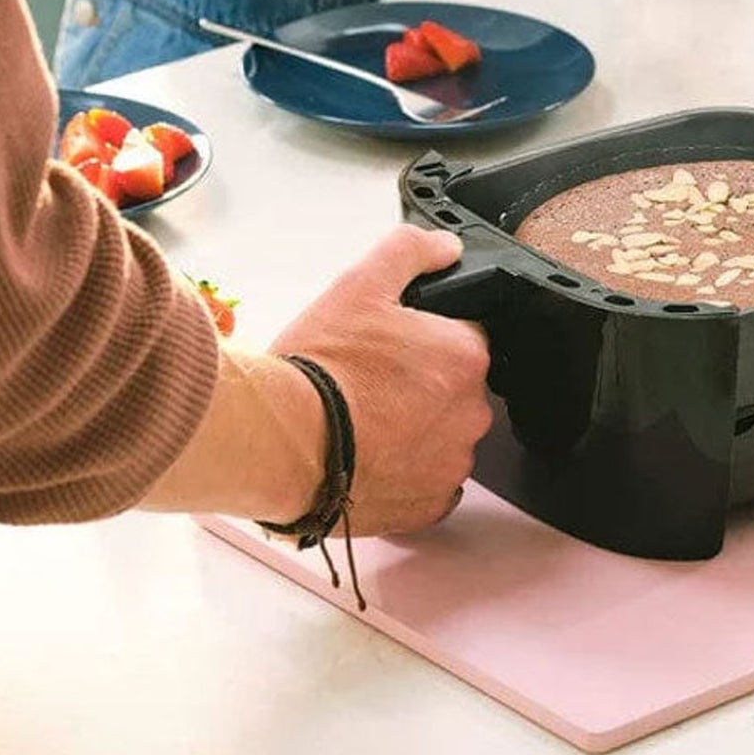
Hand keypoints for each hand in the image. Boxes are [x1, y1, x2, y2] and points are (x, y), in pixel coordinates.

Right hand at [270, 226, 491, 534]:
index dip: (425, 339)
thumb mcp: (359, 284)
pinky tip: (370, 454)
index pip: (464, 338)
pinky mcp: (428, 506)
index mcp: (464, 357)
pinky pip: (429, 481)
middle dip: (422, 384)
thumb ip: (410, 252)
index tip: (391, 347)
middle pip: (455, 388)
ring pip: (443, 435)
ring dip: (415, 428)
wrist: (283, 443)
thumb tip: (445, 248)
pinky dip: (406, 470)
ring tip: (363, 420)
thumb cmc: (320, 369)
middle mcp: (470, 413)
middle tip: (371, 381)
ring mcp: (451, 464)